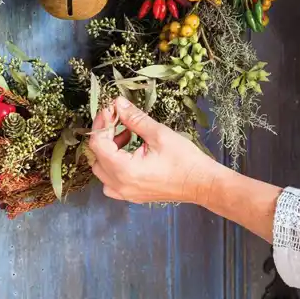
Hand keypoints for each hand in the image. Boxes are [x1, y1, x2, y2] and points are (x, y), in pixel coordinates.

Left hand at [89, 97, 222, 203]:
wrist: (202, 183)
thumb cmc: (184, 160)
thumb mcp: (158, 134)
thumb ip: (134, 119)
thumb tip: (118, 104)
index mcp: (124, 170)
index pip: (98, 144)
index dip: (102, 123)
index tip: (111, 109)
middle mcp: (120, 185)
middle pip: (96, 156)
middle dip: (104, 134)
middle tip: (118, 119)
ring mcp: (126, 193)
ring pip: (102, 169)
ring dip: (109, 149)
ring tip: (127, 134)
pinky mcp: (133, 194)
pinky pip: (112, 181)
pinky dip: (114, 164)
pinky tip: (129, 151)